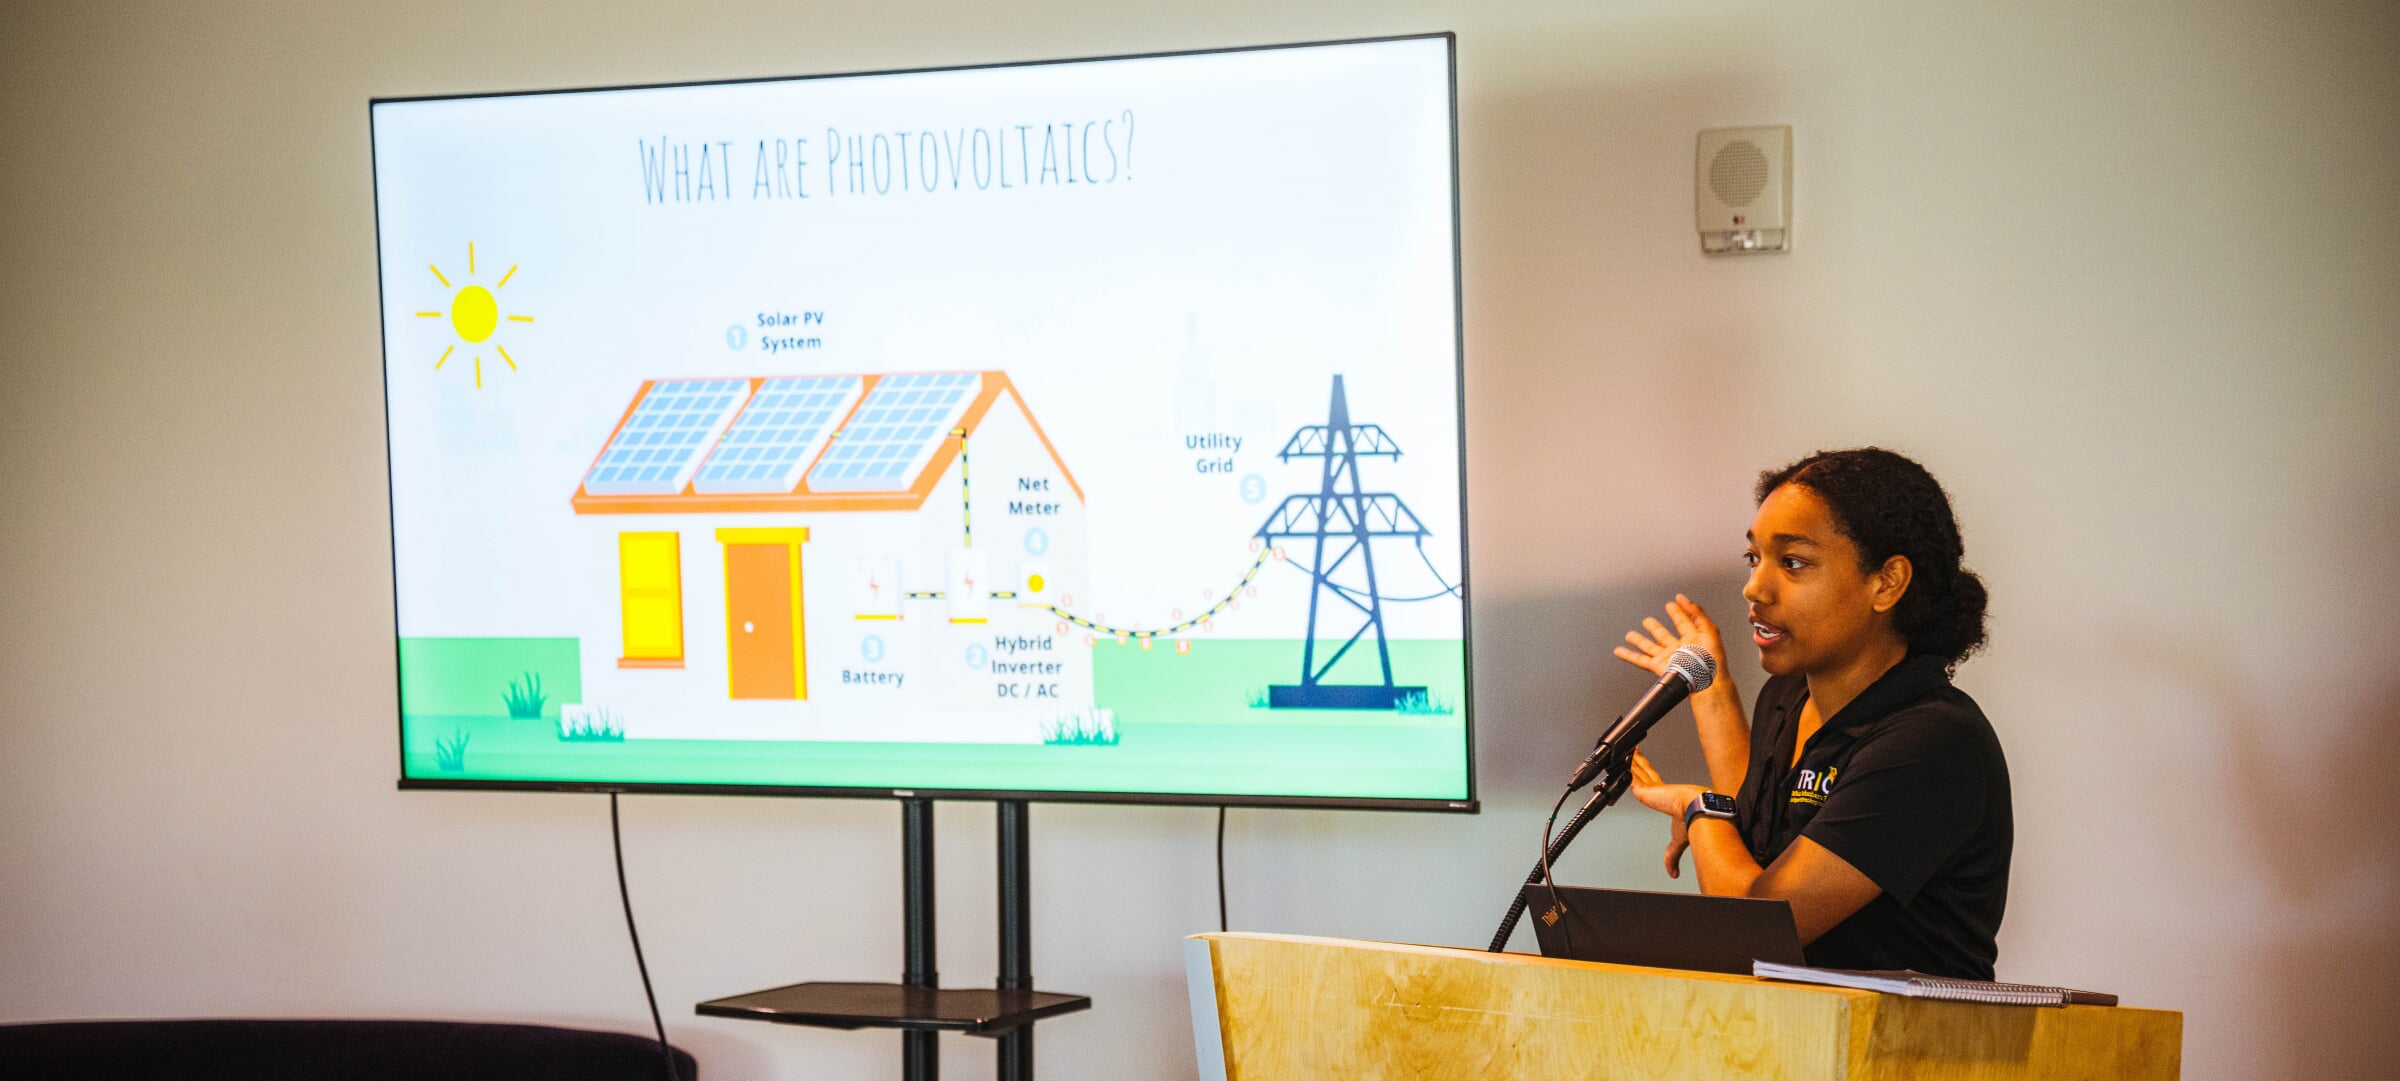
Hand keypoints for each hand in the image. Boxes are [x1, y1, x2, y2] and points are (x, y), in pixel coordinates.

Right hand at [1612, 594, 1729, 680]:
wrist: (1705, 680)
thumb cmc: (1711, 660)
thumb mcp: (1709, 629)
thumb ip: (1697, 614)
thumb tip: (1686, 601)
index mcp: (1692, 639)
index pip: (1683, 621)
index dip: (1679, 610)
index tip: (1674, 601)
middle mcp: (1678, 648)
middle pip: (1663, 635)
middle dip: (1655, 627)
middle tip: (1647, 621)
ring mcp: (1668, 657)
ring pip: (1649, 646)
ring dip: (1639, 640)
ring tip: (1630, 635)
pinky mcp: (1659, 666)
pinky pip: (1640, 660)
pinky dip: (1628, 655)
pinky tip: (1620, 651)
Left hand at [1629, 751, 1704, 878]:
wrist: (1698, 811)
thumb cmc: (1693, 823)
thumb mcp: (1677, 843)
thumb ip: (1672, 856)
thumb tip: (1672, 873)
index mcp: (1668, 800)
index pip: (1653, 785)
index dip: (1647, 778)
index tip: (1641, 773)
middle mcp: (1660, 792)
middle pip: (1644, 774)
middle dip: (1637, 763)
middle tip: (1630, 753)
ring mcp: (1653, 788)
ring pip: (1636, 770)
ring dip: (1630, 761)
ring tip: (1622, 750)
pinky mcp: (1646, 788)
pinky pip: (1630, 774)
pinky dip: (1625, 766)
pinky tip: (1620, 758)